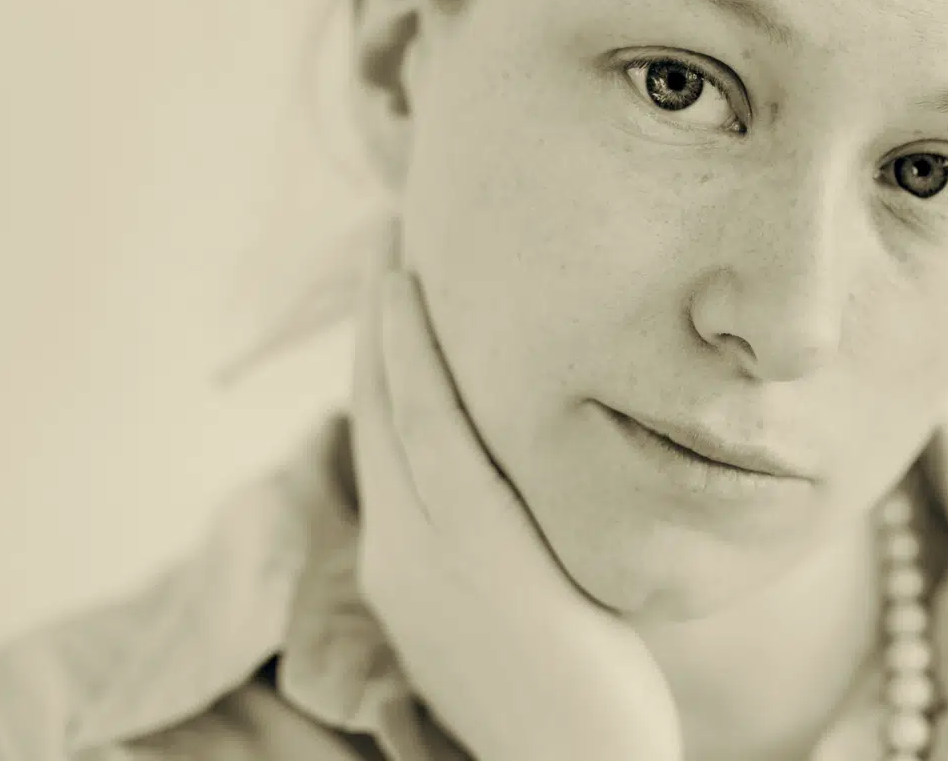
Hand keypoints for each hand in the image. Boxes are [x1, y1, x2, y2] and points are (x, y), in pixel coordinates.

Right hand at [350, 218, 682, 760]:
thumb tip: (520, 493)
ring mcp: (427, 548)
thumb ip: (504, 549)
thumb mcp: (518, 615)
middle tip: (382, 243)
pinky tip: (413, 294)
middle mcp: (398, 551)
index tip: (394, 300)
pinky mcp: (474, 546)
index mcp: (405, 570)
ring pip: (394, 404)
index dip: (382, 366)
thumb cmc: (573, 705)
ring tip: (390, 242)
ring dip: (386, 319)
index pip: (386, 444)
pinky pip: (437, 429)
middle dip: (373, 326)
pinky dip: (417, 357)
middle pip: (373, 410)